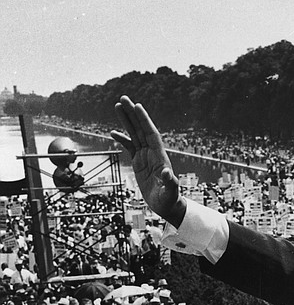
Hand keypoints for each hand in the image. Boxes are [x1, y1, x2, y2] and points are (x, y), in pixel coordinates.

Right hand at [111, 96, 186, 225]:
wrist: (167, 205)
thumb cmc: (170, 199)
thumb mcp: (170, 192)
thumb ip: (170, 182)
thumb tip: (167, 172)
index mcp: (159, 156)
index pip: (151, 134)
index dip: (145, 120)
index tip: (138, 106)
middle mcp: (152, 153)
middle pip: (141, 129)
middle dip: (132, 114)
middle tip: (123, 98)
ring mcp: (145, 156)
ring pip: (134, 134)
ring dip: (126, 120)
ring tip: (117, 106)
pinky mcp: (139, 162)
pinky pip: (129, 147)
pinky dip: (122, 139)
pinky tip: (113, 132)